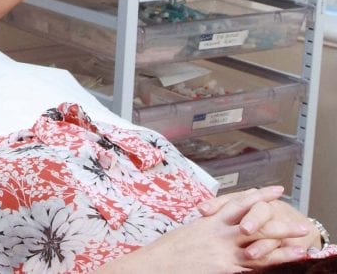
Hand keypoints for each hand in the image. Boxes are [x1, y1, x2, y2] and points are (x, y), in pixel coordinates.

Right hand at [101, 187, 312, 272]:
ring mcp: (221, 253)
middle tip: (298, 221)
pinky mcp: (222, 269)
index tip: (274, 190)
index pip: (238, 204)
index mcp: (208, 222)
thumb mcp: (186, 234)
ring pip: (257, 247)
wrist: (153, 264)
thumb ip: (205, 230)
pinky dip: (266, 265)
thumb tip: (214, 226)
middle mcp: (217, 234)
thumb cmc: (166, 252)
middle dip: (278, 222)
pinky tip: (282, 266)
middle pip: (253, 223)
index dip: (258, 196)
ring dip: (282, 247)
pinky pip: (249, 267)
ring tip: (302, 245)